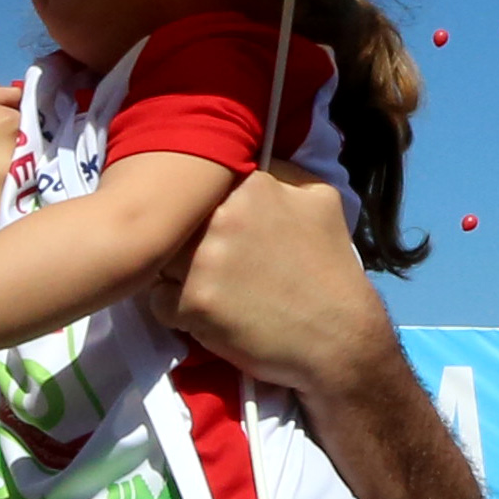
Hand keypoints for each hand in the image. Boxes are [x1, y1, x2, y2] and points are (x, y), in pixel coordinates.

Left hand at [148, 160, 392, 396]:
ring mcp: (203, 261)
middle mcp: (222, 216)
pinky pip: (159, 300)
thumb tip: (248, 159)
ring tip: (211, 289)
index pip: (199, 186)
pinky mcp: (192, 304)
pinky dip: (179, 311)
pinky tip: (210, 316)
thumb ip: (281, 173)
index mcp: (251, 185)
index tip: (222, 228)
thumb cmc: (331, 270)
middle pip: (176, 221)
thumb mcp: (321, 200)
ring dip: (177, 273)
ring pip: (162, 259)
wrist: (340, 339)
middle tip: (215, 262)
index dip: (205, 208)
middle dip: (188, 240)